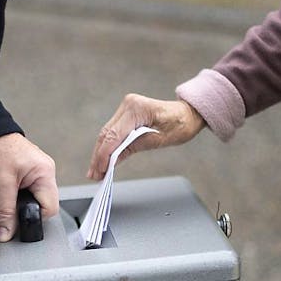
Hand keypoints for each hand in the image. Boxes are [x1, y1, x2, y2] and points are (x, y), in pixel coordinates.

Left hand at [0, 133, 58, 241]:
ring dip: (19, 202)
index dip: (33, 218)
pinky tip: (6, 190)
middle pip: (43, 205)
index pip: (50, 209)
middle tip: (8, 205)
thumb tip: (6, 234)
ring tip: (5, 194)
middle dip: (24, 209)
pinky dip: (15, 195)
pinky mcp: (27, 172)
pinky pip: (27, 191)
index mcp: (45, 172)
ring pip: (33, 199)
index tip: (17, 221)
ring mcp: (37, 171)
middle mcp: (45, 171)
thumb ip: (4, 213)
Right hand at [87, 94, 204, 179]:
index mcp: (136, 109)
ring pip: (107, 134)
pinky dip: (108, 147)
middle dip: (98, 156)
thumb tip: (113, 161)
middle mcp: (128, 105)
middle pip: (106, 134)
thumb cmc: (179, 124)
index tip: (99, 170)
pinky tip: (103, 160)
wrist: (187, 114)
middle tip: (94, 175)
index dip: (104, 155)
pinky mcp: (126, 114)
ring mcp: (126, 108)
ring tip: (95, 171)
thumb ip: (133, 148)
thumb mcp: (157, 140)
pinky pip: (113, 132)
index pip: (113, 135)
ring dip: (100, 153)